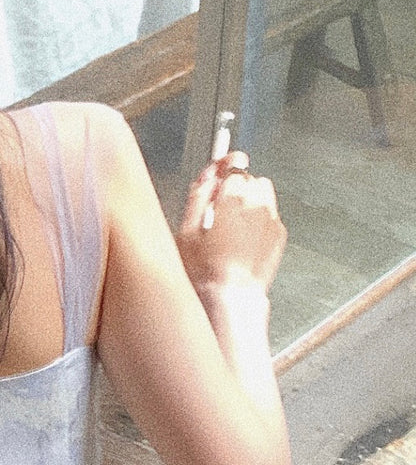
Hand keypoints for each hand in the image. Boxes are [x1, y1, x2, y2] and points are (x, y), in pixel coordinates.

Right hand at [176, 152, 286, 297]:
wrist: (229, 298)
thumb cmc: (204, 272)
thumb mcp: (185, 232)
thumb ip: (197, 196)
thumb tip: (208, 177)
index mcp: (233, 197)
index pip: (233, 166)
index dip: (223, 169)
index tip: (221, 168)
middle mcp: (258, 203)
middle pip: (249, 179)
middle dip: (235, 189)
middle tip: (217, 210)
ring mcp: (272, 219)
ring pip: (263, 194)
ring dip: (250, 201)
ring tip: (231, 226)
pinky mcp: (279, 235)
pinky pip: (270, 215)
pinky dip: (258, 221)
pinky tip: (243, 241)